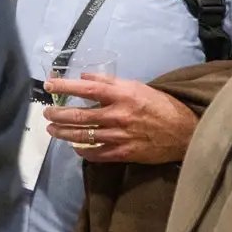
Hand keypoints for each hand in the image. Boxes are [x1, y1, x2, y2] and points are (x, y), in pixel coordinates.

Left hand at [43, 74, 198, 163]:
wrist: (184, 131)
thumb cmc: (158, 105)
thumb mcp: (135, 86)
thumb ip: (108, 82)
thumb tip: (82, 77)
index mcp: (121, 96)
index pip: (85, 89)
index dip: (64, 87)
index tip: (48, 85)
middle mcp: (117, 115)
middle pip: (78, 116)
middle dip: (57, 115)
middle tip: (47, 113)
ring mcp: (119, 136)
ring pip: (83, 136)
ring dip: (63, 133)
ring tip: (52, 130)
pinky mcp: (124, 153)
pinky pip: (97, 153)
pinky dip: (83, 151)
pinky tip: (76, 147)